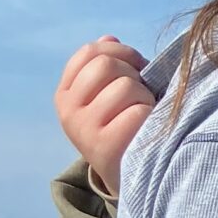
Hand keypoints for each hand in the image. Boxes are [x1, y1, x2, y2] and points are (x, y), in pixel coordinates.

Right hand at [56, 36, 153, 194]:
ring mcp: (83, 129)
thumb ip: (110, 67)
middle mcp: (68, 111)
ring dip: (145, 97)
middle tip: (142, 95)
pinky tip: (146, 131)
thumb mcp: (111, 96)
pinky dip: (150, 116)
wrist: (133, 178)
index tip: (136, 68)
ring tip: (144, 116)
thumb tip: (109, 38)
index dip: (120, 53)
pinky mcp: (104, 146)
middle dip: (133, 74)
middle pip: (105, 64)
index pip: (90, 53)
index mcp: (66, 94)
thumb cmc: (128, 128)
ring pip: (125, 86)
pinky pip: (137, 111)